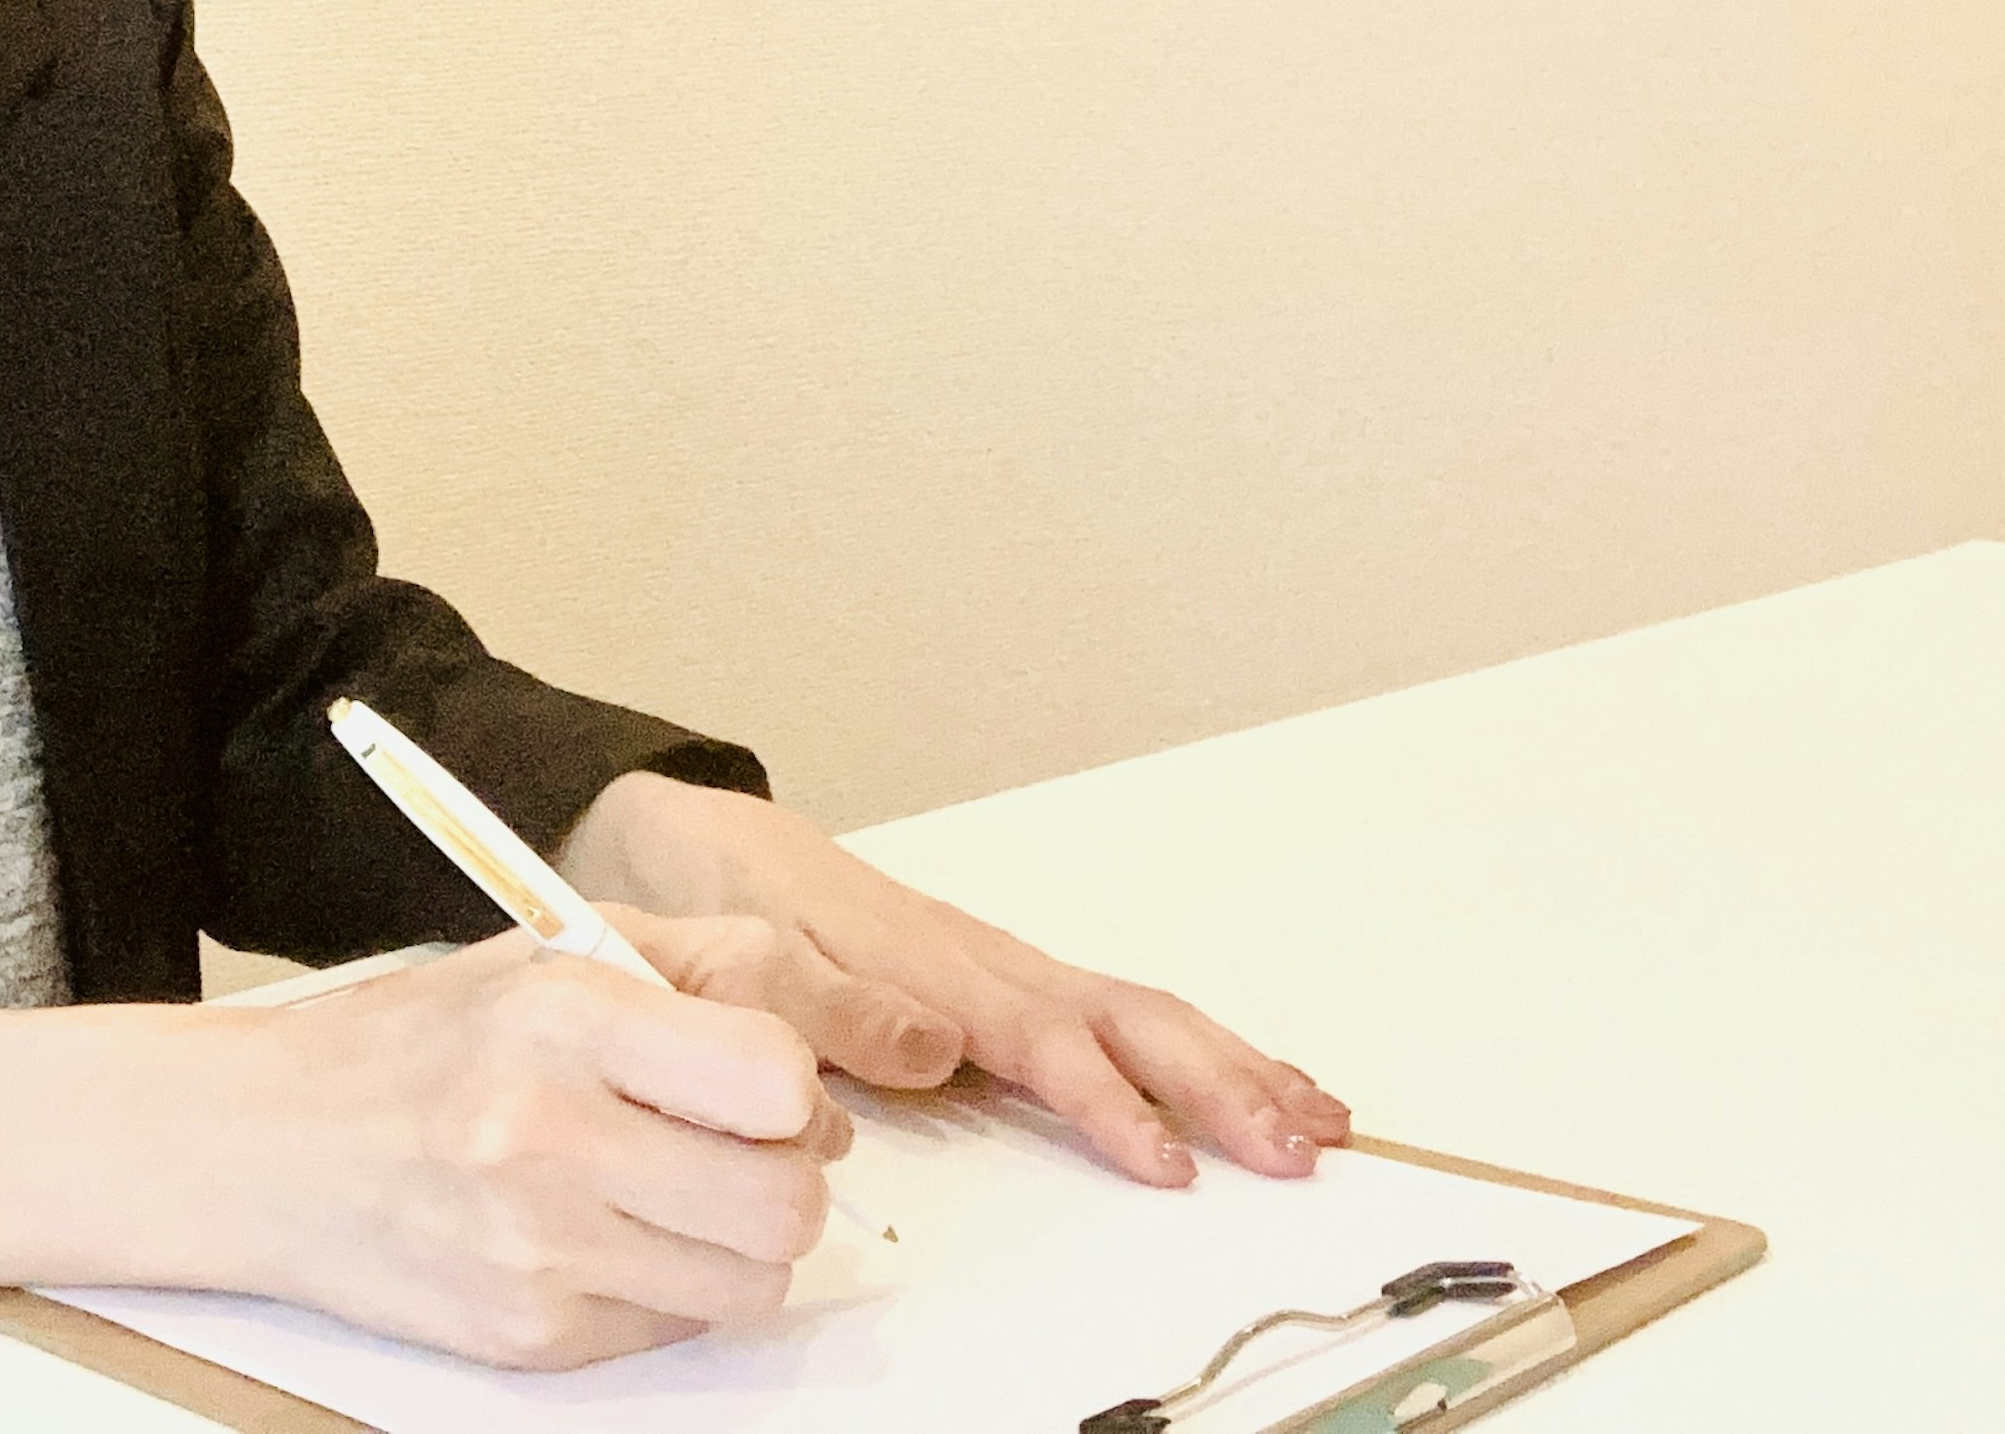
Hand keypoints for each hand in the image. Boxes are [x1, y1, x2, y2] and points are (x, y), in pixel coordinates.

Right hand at [246, 928, 851, 1366]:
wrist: (267, 1147)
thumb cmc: (419, 1043)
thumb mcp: (554, 949)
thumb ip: (704, 970)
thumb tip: (823, 1068)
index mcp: (565, 1017)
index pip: (775, 1078)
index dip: (793, 1086)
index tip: (760, 1082)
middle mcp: (549, 1138)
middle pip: (784, 1201)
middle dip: (786, 1173)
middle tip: (736, 1145)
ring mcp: (538, 1253)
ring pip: (753, 1281)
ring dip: (738, 1238)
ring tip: (670, 1189)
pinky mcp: (529, 1337)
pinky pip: (678, 1326)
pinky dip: (669, 1284)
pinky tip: (604, 1231)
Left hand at [564, 775, 1353, 1189]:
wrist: (690, 840)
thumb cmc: (724, 900)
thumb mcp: (750, 950)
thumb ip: (834, 1006)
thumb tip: (936, 1049)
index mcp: (932, 967)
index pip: (1043, 1040)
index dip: (1109, 1103)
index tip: (1168, 1164)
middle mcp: (983, 965)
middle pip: (1126, 1021)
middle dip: (1219, 1083)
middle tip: (1297, 1147)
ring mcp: (1000, 971)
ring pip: (1138, 1015)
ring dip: (1230, 1066)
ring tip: (1314, 1119)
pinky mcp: (999, 983)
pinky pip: (1114, 1018)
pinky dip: (1194, 1051)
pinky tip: (1247, 1081)